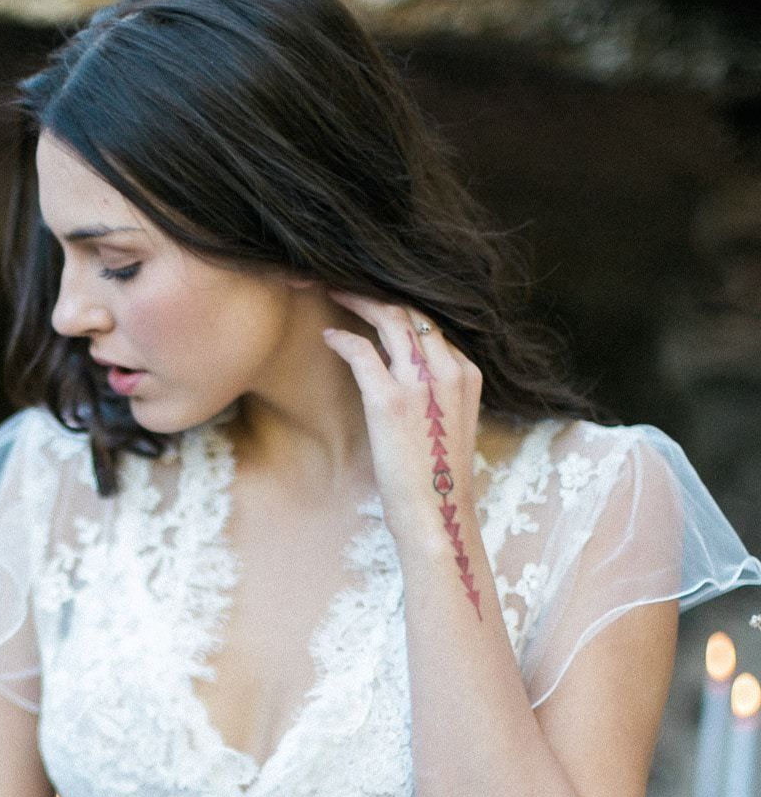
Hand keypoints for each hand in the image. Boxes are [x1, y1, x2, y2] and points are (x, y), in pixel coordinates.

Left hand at [321, 290, 482, 544]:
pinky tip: (328, 336)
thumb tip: (405, 373)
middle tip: (349, 282)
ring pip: (390, 319)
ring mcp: (421, 383)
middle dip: (378, 292)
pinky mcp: (390, 401)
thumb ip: (436, 392)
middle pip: (412, 311)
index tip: (377, 301)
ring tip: (334, 291)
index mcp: (467, 373)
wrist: (437, 514)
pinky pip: (363, 352)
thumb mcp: (448, 425)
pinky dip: (343, 339)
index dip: (401, 308)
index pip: (432, 324)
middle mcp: (449, 370)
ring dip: (358, 300)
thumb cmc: (437, 478)